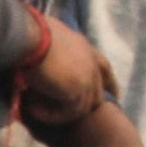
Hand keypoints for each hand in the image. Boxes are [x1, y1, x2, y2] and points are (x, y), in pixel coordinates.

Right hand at [18, 14, 116, 133]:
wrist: (31, 36)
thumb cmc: (31, 32)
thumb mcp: (47, 36)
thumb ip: (52, 47)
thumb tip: (39, 52)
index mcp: (85, 48)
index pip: (105, 68)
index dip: (110, 83)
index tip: (115, 95)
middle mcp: (91, 63)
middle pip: (98, 93)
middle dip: (87, 105)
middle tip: (66, 114)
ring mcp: (88, 78)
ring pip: (81, 107)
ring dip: (58, 111)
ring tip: (33, 106)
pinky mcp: (78, 91)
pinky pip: (68, 113)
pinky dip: (49, 114)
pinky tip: (31, 107)